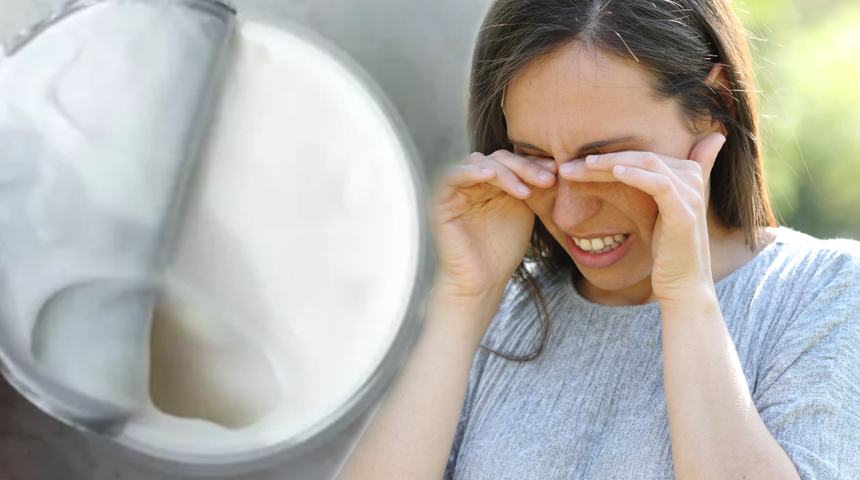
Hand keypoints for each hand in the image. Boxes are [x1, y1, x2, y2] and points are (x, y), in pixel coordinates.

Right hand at [429, 150, 555, 301]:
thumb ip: (529, 186)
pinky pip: (450, 176)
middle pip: (497, 158)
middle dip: (524, 167)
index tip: (558, 171)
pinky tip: (492, 177)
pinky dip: (470, 172)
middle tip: (548, 179)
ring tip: (526, 190)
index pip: (511, 161)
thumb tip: (553, 162)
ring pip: (478, 163)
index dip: (533, 163)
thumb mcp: (523, 211)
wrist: (481, 282)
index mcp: (490, 184)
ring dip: (504, 172)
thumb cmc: (503, 251)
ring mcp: (454, 191)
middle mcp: (471, 182)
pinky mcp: (439, 201)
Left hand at [558, 133, 726, 300]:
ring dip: (610, 163)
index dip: (609, 154)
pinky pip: (659, 185)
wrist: (683, 285)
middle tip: (567, 165)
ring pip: (647, 164)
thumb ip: (650, 189)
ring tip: (582, 165)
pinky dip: (636, 175)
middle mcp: (692, 178)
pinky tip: (615, 173)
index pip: (641, 155)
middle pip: (641, 156)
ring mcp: (690, 195)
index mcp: (686, 174)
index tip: (574, 162)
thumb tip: (623, 175)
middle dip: (603, 158)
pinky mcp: (684, 213)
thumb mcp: (657, 214)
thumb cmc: (664, 251)